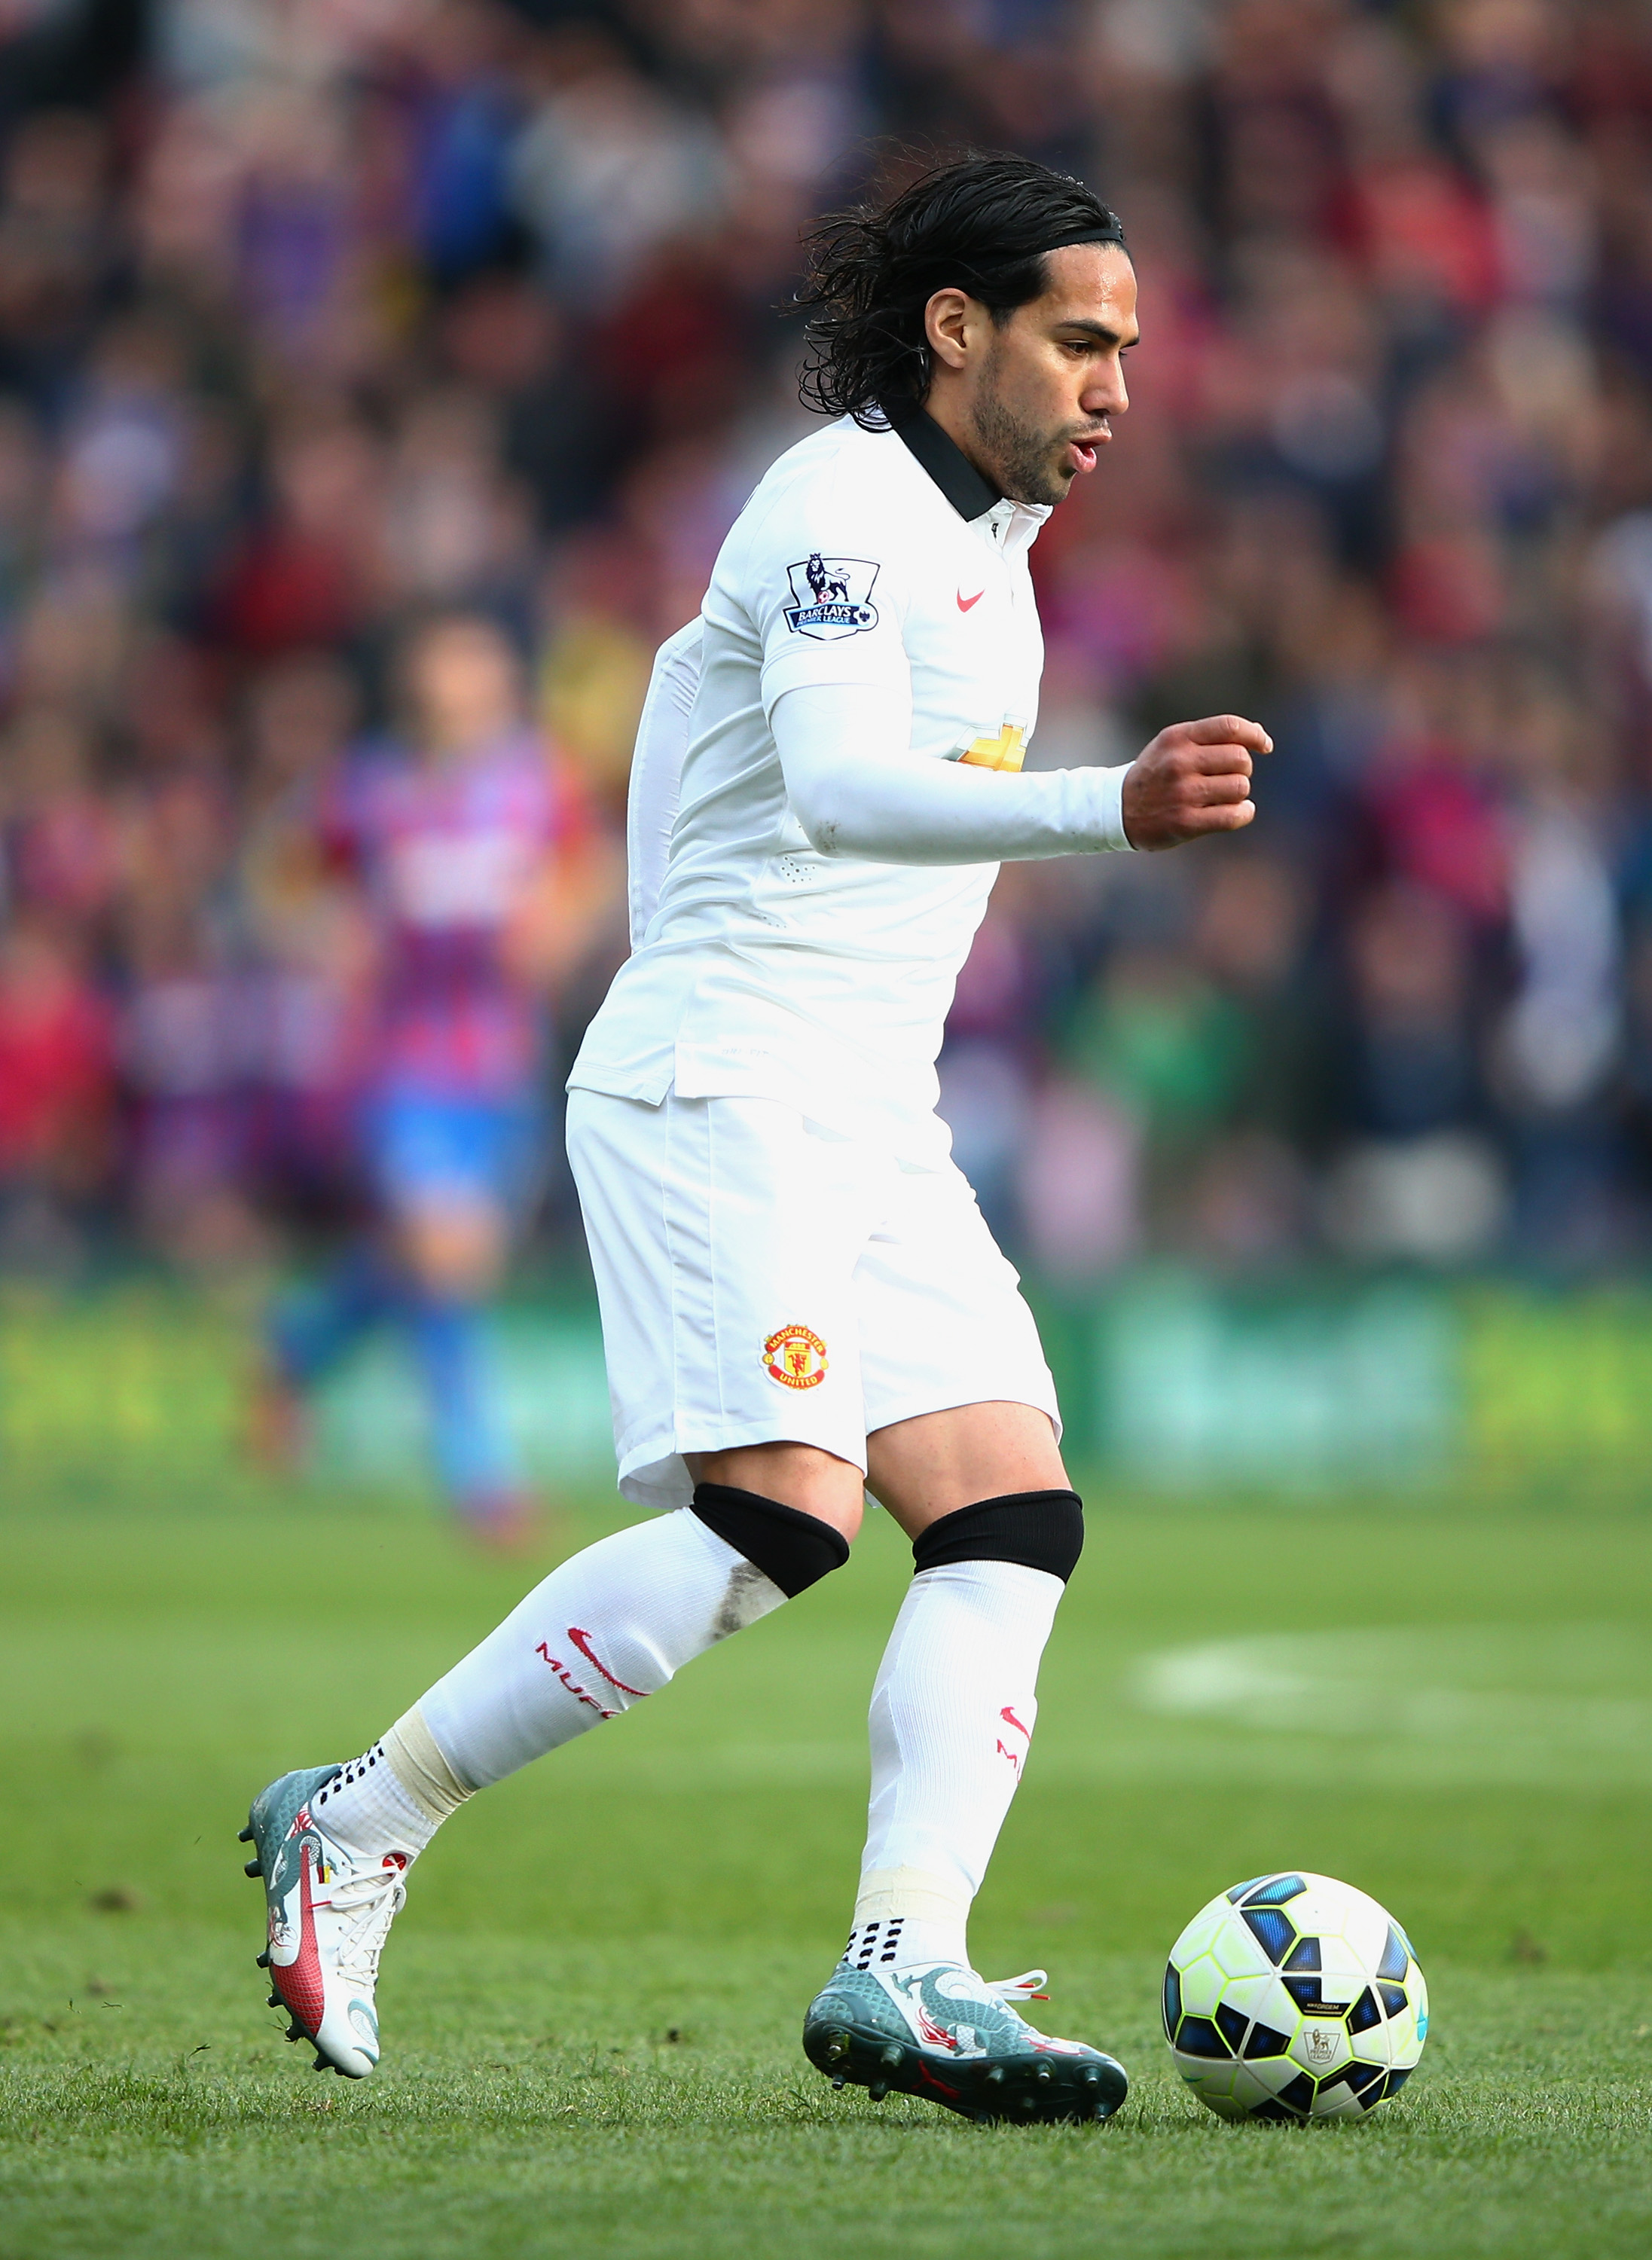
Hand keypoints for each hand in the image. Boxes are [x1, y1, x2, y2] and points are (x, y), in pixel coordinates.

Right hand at [1120, 714, 1272, 850]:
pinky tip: (1240, 811)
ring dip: (1240, 793)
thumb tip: (1260, 736)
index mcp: (1178, 738)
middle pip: (1240, 759)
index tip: (1265, 746)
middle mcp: (1179, 762)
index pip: (1230, 727)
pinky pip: (1233, 816)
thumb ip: (1212, 736)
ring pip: (1240, 787)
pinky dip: (1244, 813)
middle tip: (1227, 777)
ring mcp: (1182, 793)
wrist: (1118, 809)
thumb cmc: (1156, 773)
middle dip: (1242, 769)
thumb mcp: (1173, 744)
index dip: (1255, 736)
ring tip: (1225, 796)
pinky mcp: (1185, 822)